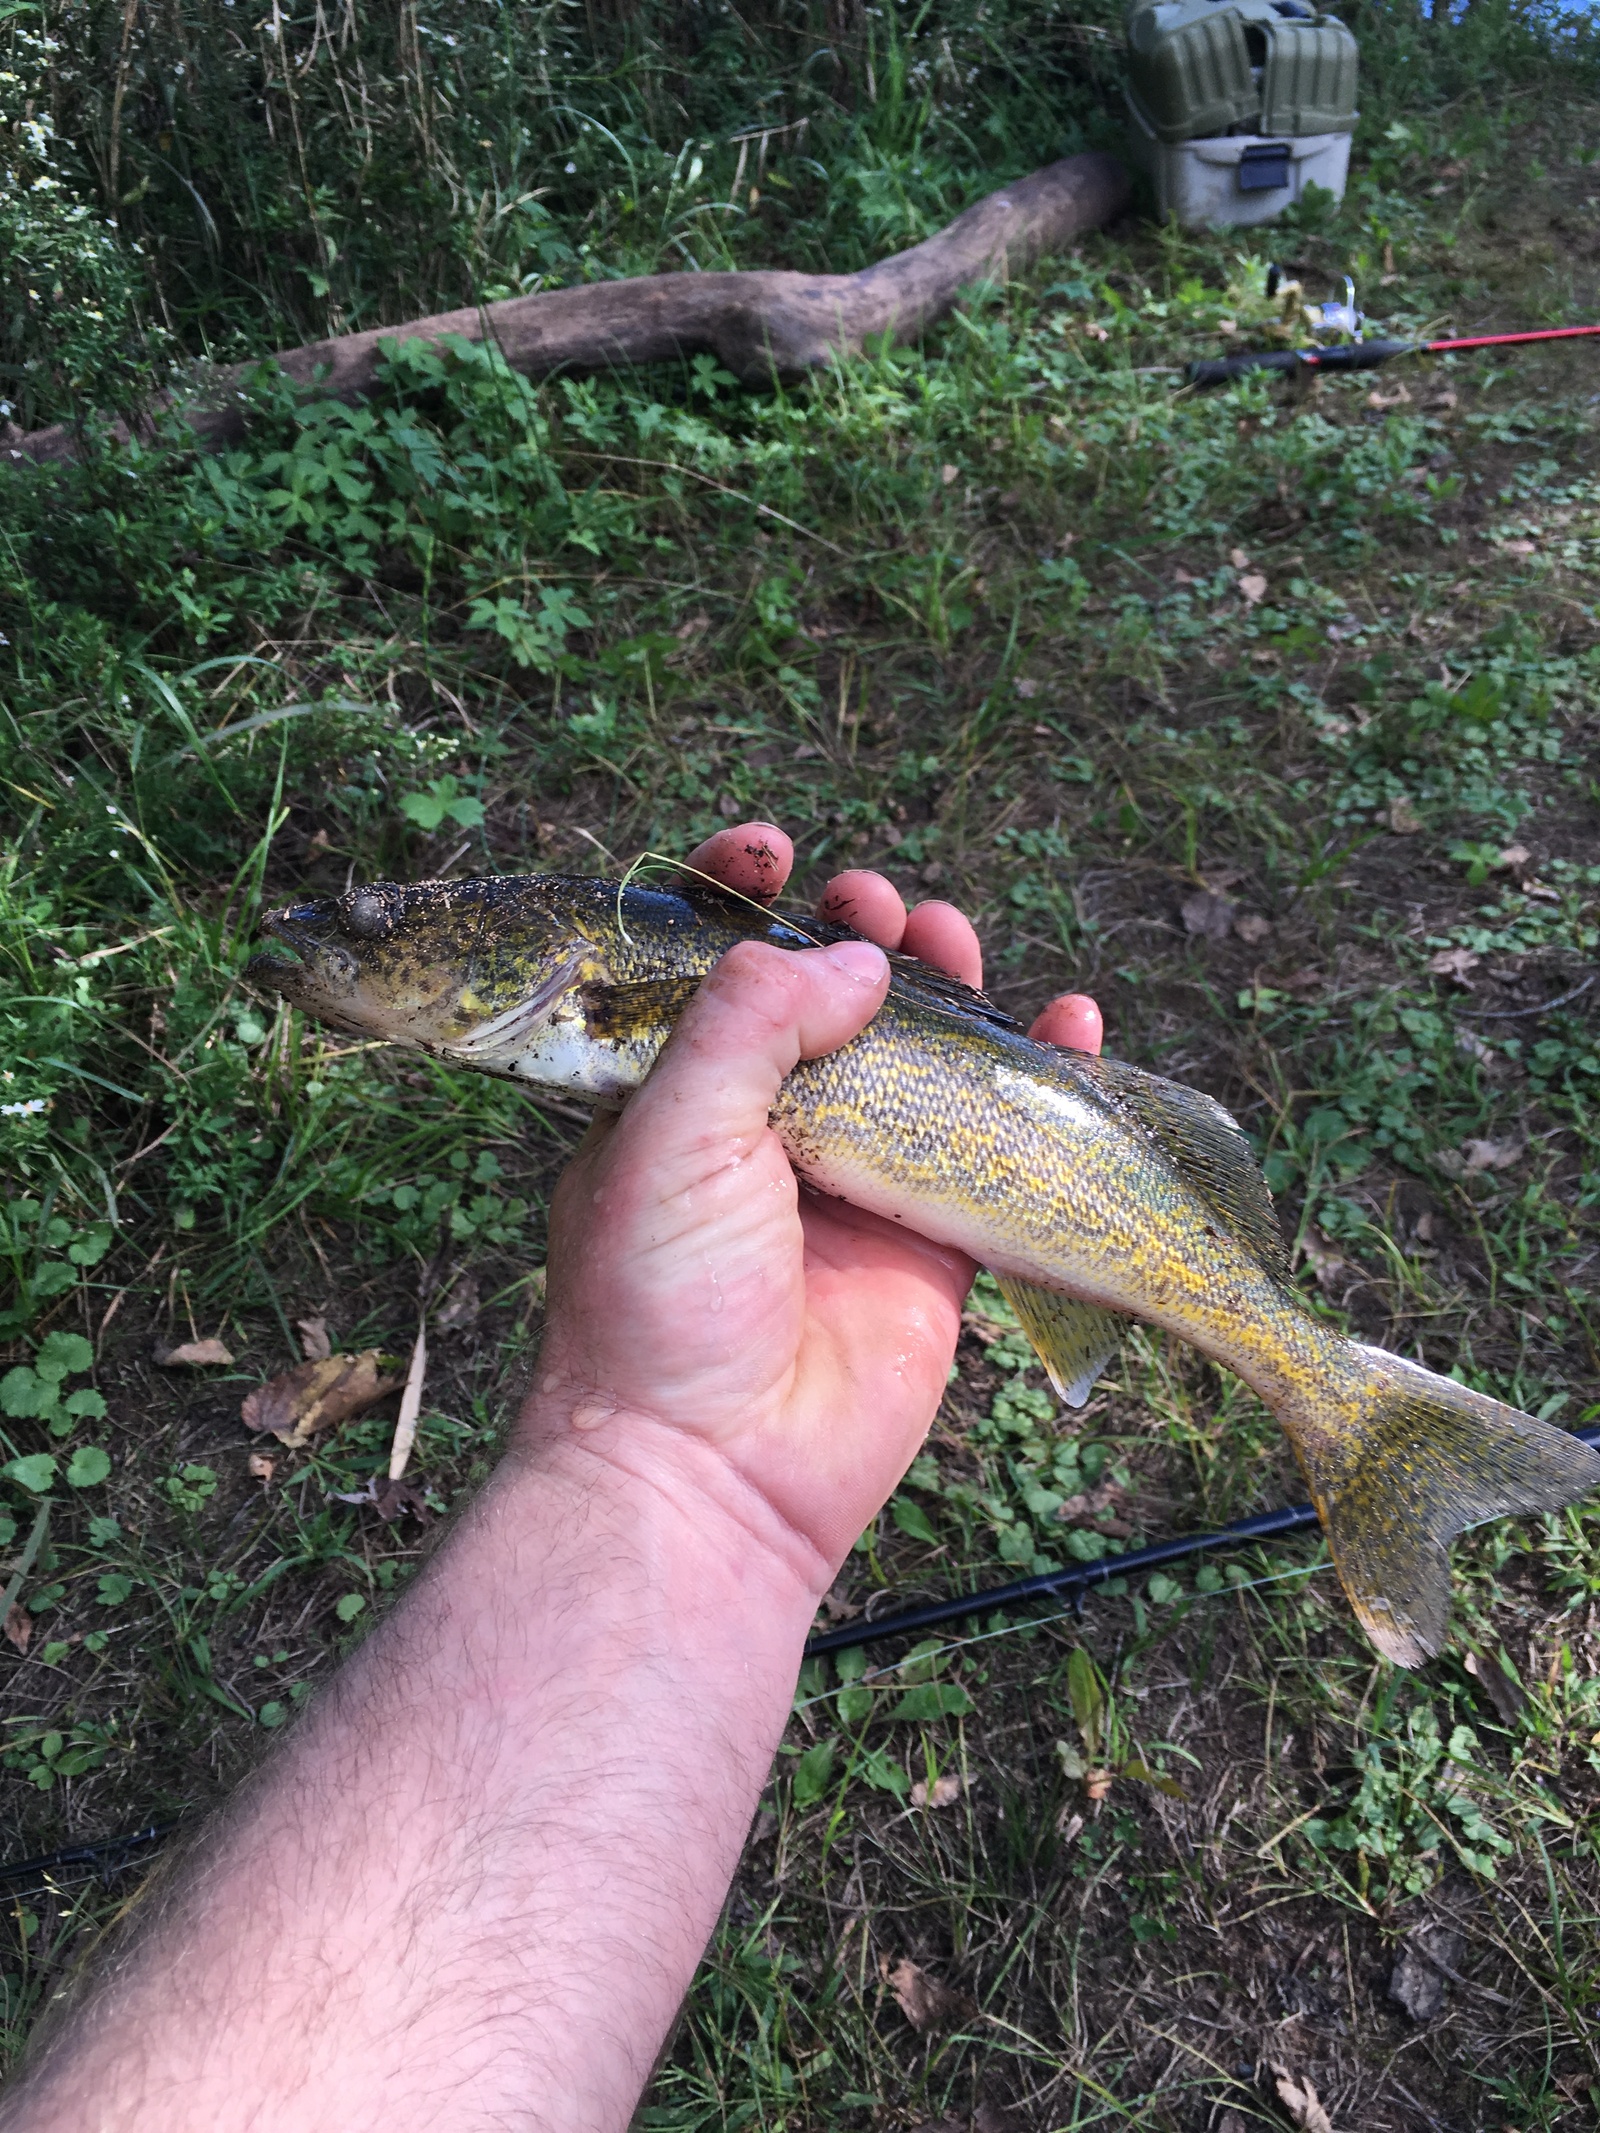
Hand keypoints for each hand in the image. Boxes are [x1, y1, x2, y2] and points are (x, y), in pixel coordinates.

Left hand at [530, 823, 1102, 1576]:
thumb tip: (853, 956)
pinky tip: (1072, 1029)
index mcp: (675, 1100)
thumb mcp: (669, 1132)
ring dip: (950, 989)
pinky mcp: (935, 1243)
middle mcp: (767, 1132)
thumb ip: (751, 1022)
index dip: (741, 901)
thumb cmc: (659, 1301)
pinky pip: (999, 1146)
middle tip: (883, 908)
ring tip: (957, 939)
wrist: (712, 1472)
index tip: (772, 849)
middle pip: (831, 1002)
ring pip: (923, 1060)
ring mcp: (857, 1185)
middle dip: (860, 935)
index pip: (710, 973)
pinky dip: (1041, 1082)